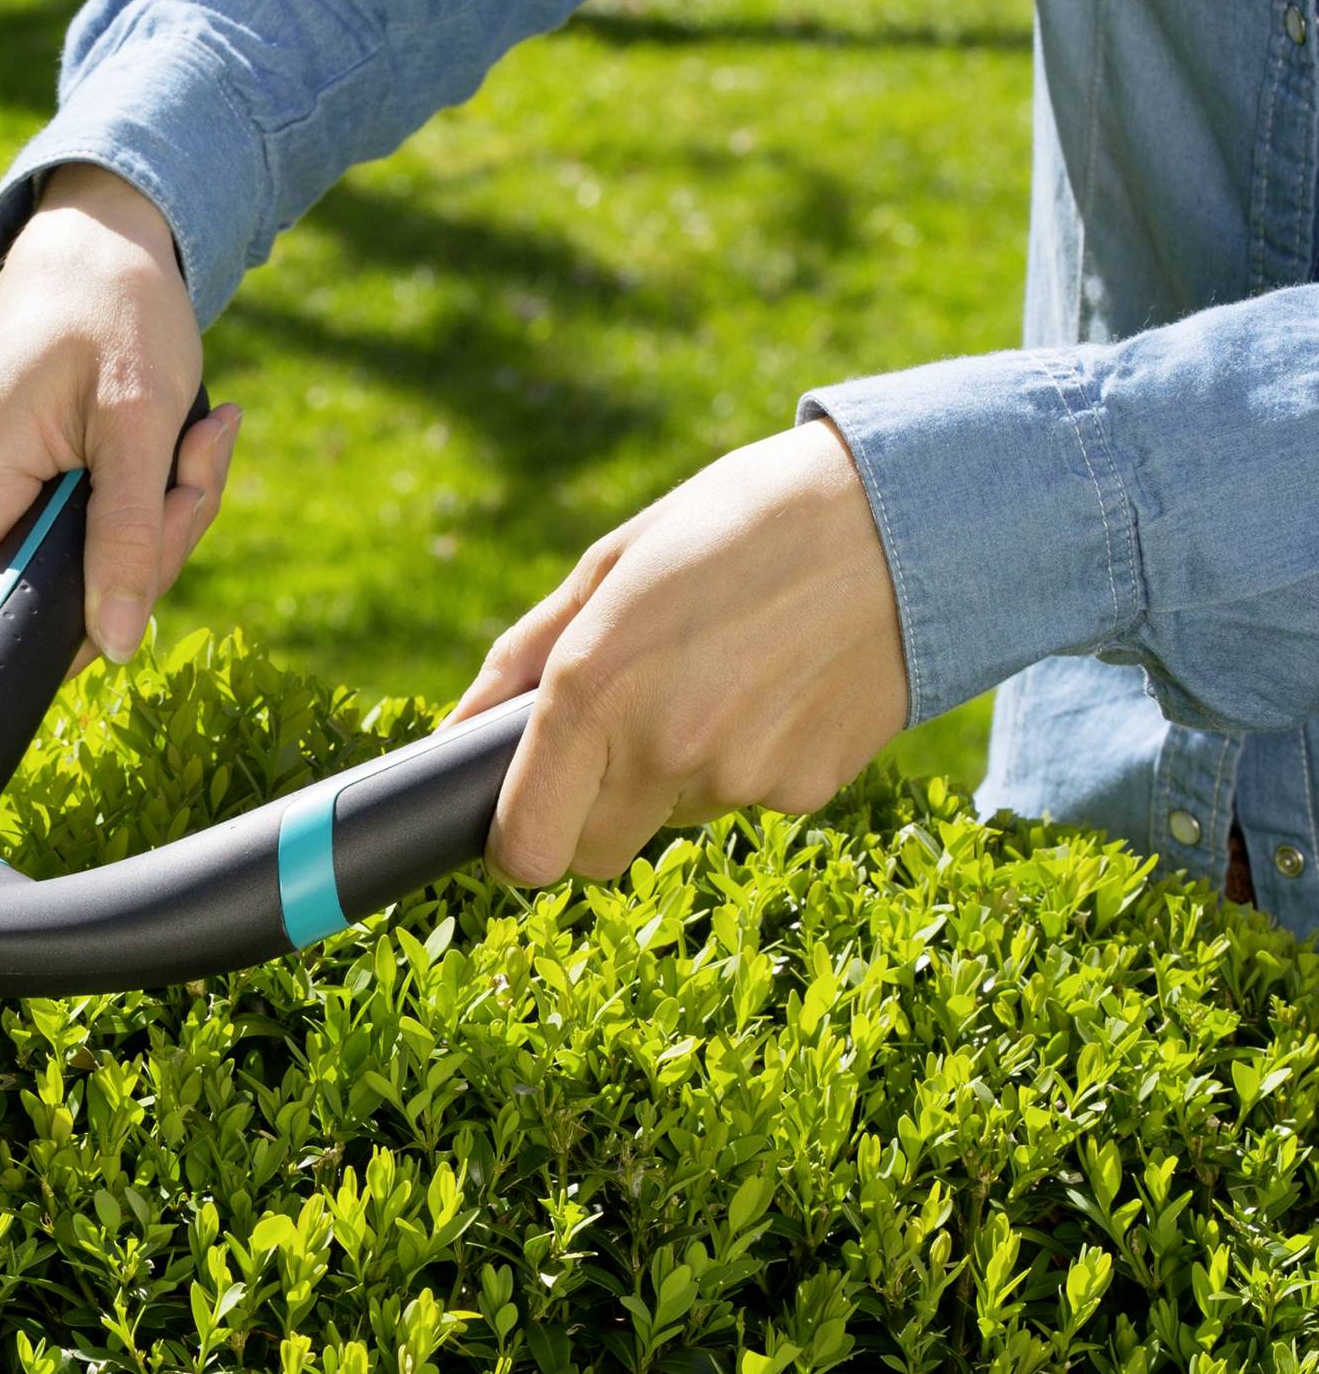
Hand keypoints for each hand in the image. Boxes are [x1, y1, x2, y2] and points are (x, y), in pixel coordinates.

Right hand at [0, 163, 242, 664]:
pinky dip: (115, 505)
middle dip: (139, 554)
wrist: (92, 236)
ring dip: (140, 527)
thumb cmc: (118, 309)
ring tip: (188, 442)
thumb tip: (115, 648)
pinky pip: (46, 529)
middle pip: (33, 592)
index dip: (69, 627)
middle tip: (198, 471)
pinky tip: (150, 449)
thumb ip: (129, 538)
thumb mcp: (142, 423)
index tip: (147, 568)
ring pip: (52, 563)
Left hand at [445, 418, 908, 884]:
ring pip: (673, 819)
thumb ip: (524, 657)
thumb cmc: (744, 521)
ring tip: (722, 672)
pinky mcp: (809, 791)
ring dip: (675, 774)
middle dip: (587, 815)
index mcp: (594, 690)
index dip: (512, 848)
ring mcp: (742, 780)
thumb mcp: (615, 562)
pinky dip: (750, 760)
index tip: (516, 826)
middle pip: (593, 856)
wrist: (915, 518)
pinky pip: (749, 800)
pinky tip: (779, 683)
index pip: (527, 850)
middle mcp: (663, 750)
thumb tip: (457, 730)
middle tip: (619, 734)